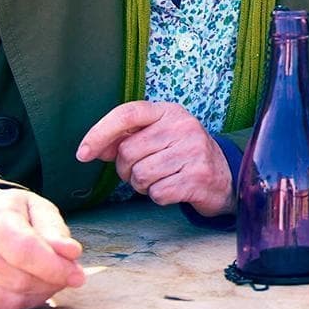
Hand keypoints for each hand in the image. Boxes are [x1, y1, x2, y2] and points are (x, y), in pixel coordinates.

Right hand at [0, 186, 85, 308]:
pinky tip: (27, 289)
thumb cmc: (17, 216)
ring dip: (37, 296)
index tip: (77, 276)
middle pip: (17, 279)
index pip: (23, 250)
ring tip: (46, 281)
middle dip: (49, 283)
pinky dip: (20, 305)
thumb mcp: (40, 211)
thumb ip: (56, 232)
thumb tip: (71, 254)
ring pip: (8, 300)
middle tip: (63, 276)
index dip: (54, 267)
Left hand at [76, 100, 234, 216]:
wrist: (225, 176)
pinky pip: (157, 193)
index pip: (127, 114)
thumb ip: (125, 139)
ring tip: (160, 179)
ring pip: (140, 175)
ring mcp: (193, 152)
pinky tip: (173, 188)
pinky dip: (158, 196)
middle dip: (126, 169)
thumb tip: (92, 149)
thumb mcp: (158, 137)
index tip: (83, 154)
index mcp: (169, 112)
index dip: (100, 133)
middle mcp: (183, 127)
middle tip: (143, 170)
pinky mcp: (198, 178)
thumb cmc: (182, 154)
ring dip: (142, 185)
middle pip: (128, 152)